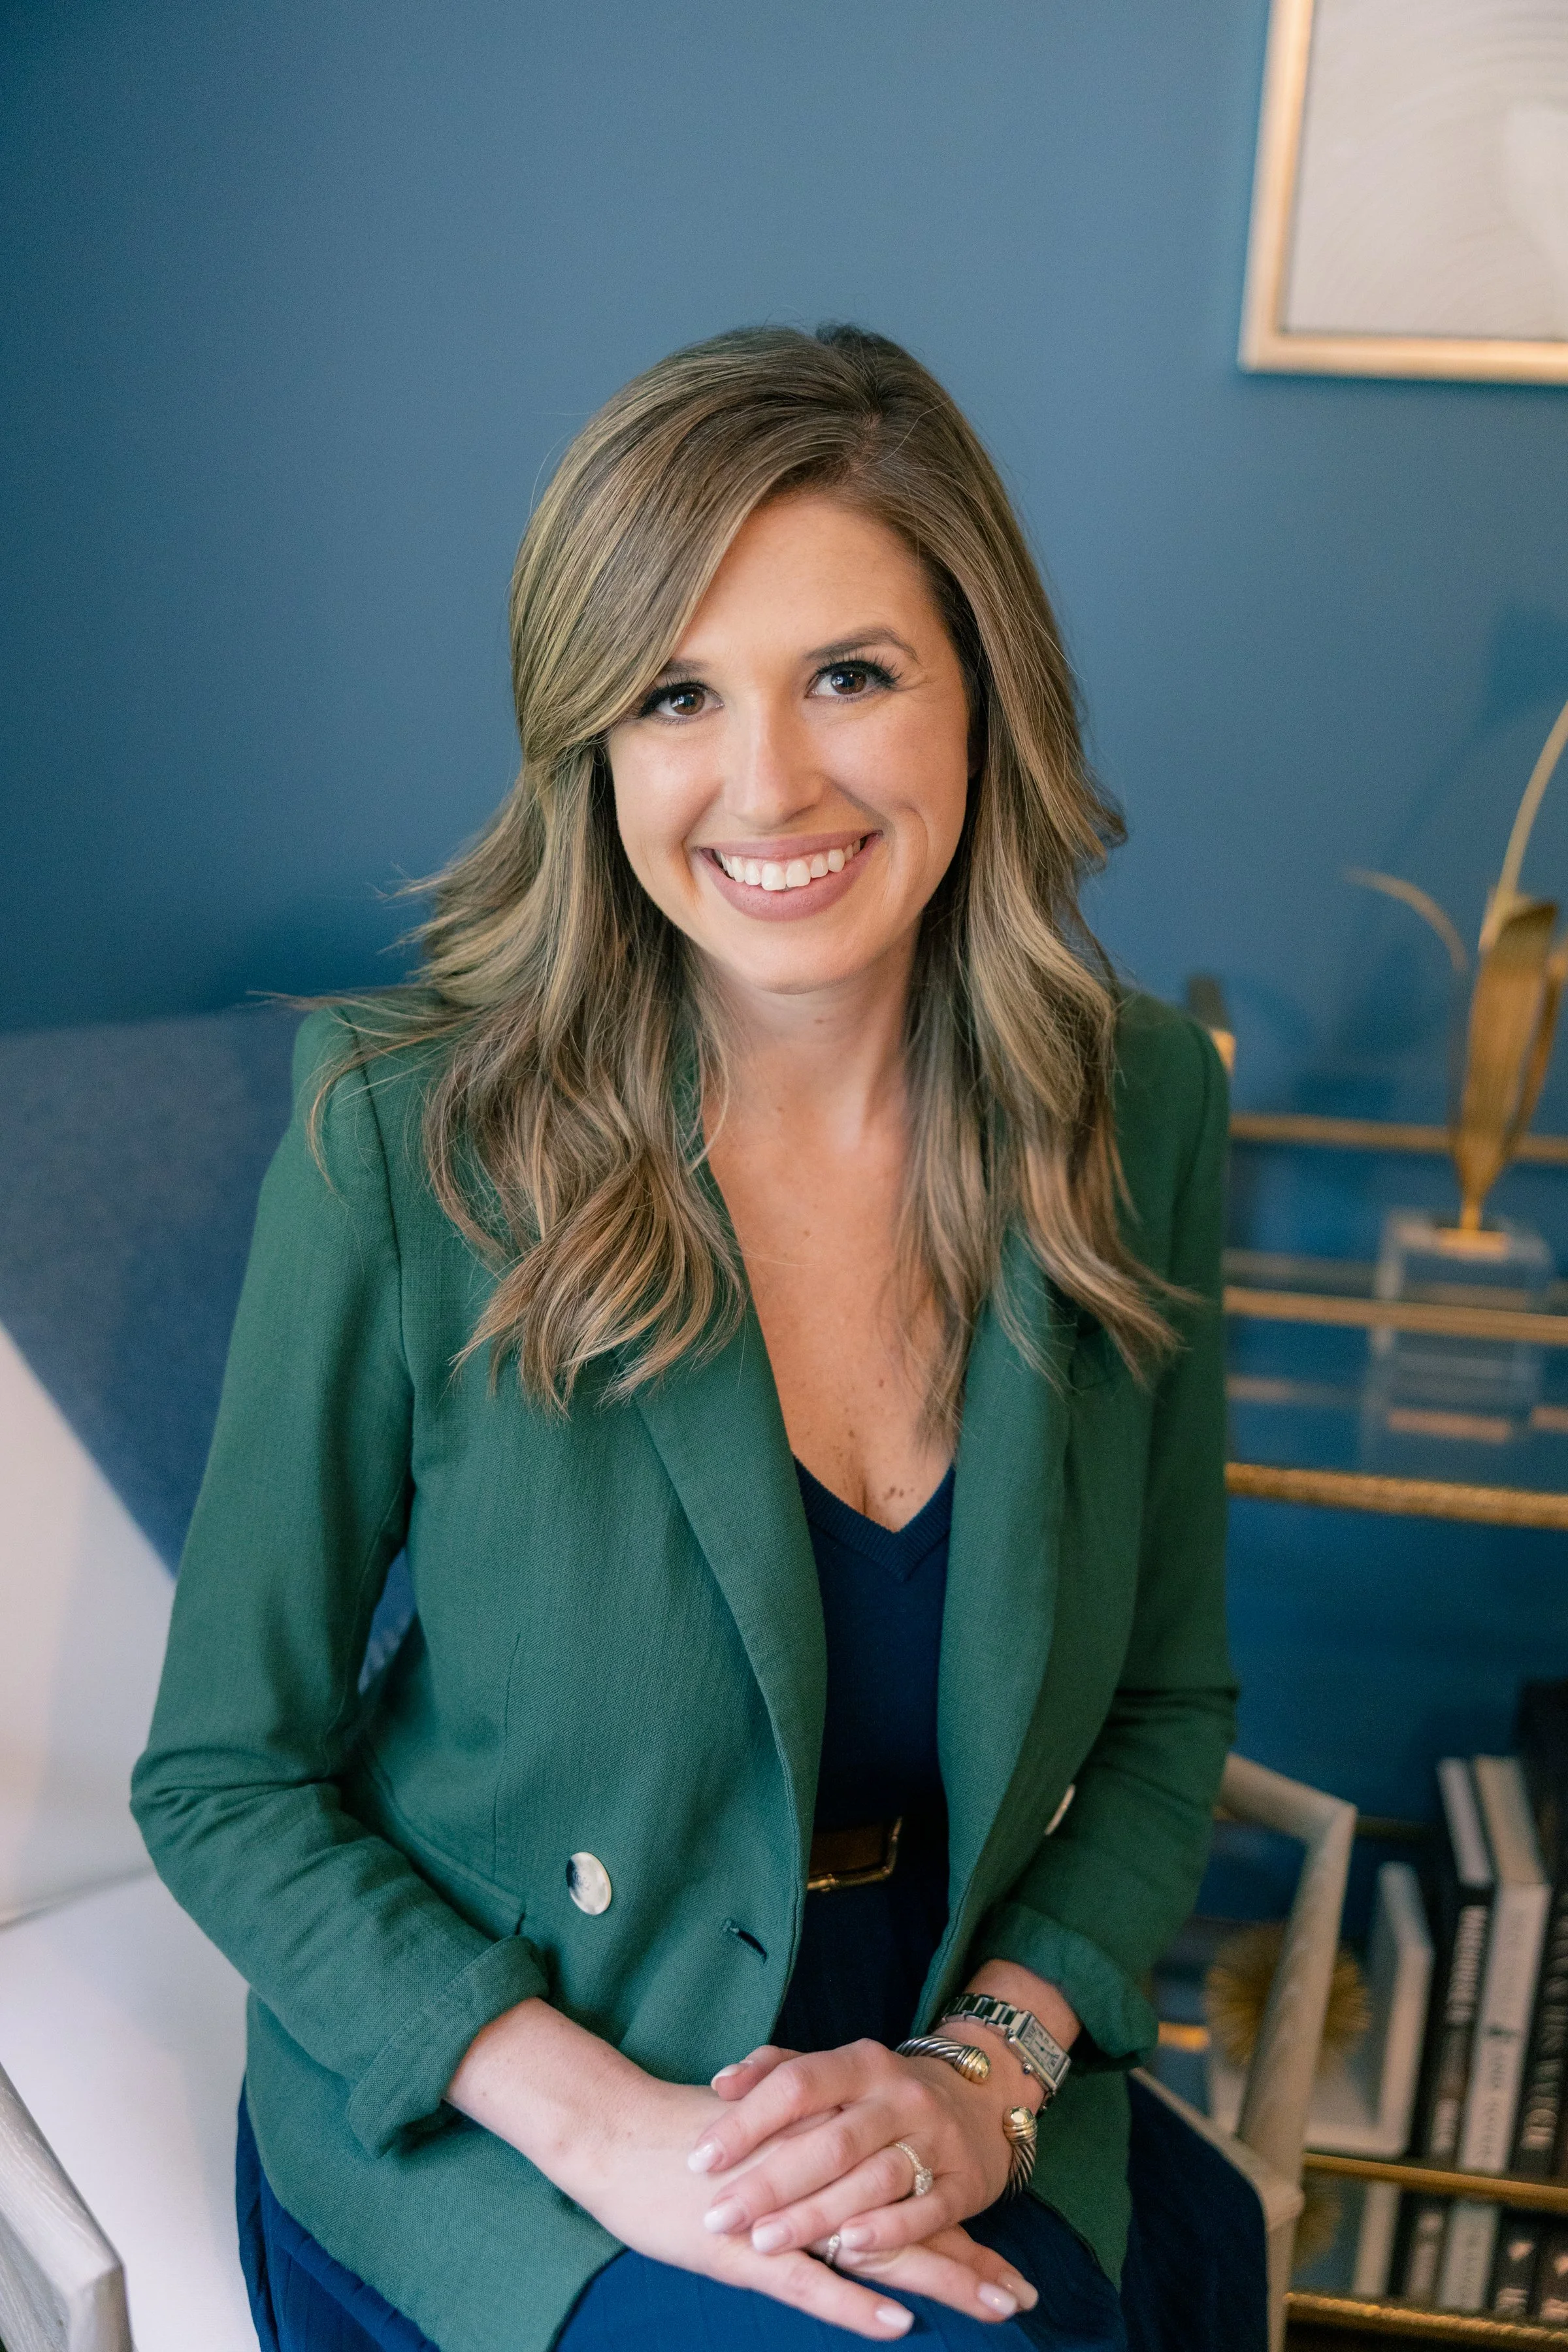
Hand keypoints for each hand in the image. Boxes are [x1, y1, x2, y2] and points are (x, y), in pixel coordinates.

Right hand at [448, 2000, 1015, 2338]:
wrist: (613, 2129)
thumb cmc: (678, 2140)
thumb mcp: (755, 2141)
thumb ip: (804, 2158)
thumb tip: (847, 2181)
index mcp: (821, 2148)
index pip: (905, 2191)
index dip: (957, 2228)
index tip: (1009, 2262)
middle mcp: (815, 2175)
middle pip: (907, 2222)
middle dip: (968, 2261)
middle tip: (1024, 2294)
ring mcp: (783, 2214)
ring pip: (876, 2251)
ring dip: (940, 2281)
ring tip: (995, 2308)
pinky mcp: (745, 2247)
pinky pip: (810, 2280)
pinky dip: (856, 2303)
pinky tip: (898, 2323)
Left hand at [690, 2037, 1038, 2266]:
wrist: (977, 2101)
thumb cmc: (878, 2096)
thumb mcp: (836, 2071)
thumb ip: (777, 2072)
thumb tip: (721, 2084)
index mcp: (860, 2062)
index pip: (798, 2084)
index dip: (747, 2120)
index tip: (700, 2158)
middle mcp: (898, 2095)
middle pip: (831, 2140)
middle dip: (771, 2182)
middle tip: (719, 2215)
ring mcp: (934, 2138)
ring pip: (874, 2178)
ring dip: (817, 2213)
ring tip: (765, 2241)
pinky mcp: (963, 2182)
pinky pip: (927, 2210)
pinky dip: (889, 2229)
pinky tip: (850, 2248)